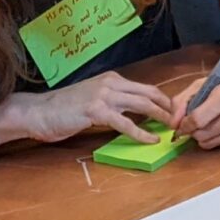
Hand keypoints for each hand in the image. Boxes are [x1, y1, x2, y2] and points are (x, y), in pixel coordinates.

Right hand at [15, 72, 173, 145]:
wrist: (38, 112)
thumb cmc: (64, 109)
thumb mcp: (93, 99)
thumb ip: (114, 102)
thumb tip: (137, 113)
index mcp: (112, 79)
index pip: (146, 87)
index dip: (163, 100)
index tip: (175, 113)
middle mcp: (111, 83)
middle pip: (150, 93)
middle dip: (168, 107)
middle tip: (182, 121)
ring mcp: (103, 95)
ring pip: (142, 104)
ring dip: (161, 117)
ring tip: (173, 128)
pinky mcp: (96, 111)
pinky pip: (125, 123)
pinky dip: (141, 132)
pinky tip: (151, 139)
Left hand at [174, 39, 219, 149]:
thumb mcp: (205, 82)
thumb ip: (183, 100)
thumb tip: (172, 123)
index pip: (197, 120)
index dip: (184, 123)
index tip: (182, 121)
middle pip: (202, 134)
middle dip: (193, 130)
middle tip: (194, 121)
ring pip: (210, 143)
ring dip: (203, 135)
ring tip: (207, 121)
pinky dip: (216, 137)